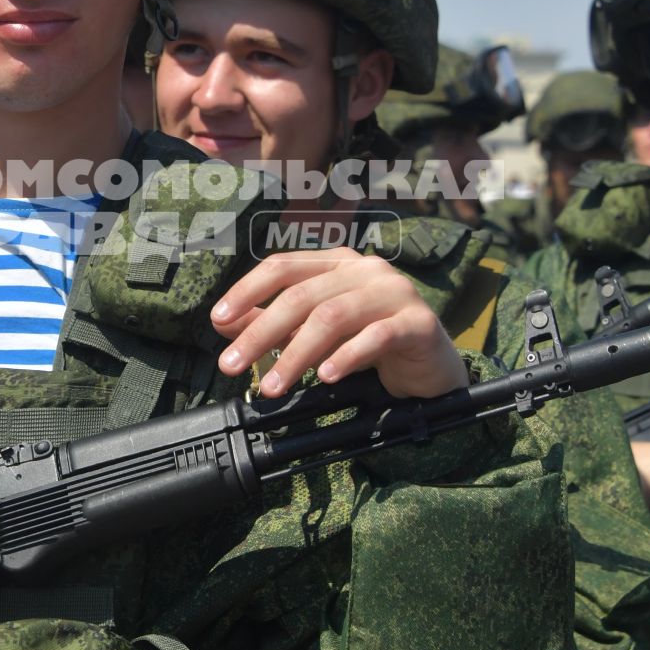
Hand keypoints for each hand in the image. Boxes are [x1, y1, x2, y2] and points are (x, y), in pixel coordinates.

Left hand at [211, 248, 466, 398]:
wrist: (430, 367)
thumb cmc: (369, 344)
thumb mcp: (314, 333)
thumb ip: (272, 325)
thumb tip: (223, 323)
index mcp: (337, 263)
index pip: (283, 266)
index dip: (247, 290)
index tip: (218, 319)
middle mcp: (365, 269)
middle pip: (302, 296)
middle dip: (261, 332)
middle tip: (233, 365)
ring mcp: (395, 292)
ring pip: (334, 316)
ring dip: (296, 354)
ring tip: (272, 386)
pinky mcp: (418, 323)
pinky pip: (377, 336)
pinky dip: (347, 356)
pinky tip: (327, 377)